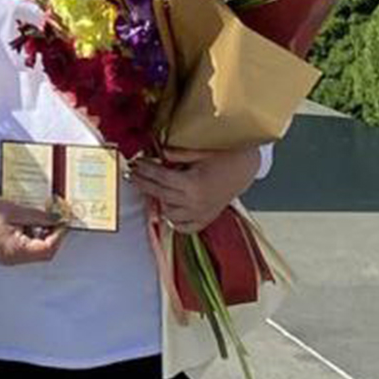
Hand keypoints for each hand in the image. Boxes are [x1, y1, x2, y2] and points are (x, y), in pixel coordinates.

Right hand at [0, 192, 66, 265]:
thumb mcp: (15, 210)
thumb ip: (39, 216)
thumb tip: (57, 219)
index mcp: (14, 251)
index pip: (47, 249)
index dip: (59, 235)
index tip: (63, 220)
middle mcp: (12, 259)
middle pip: (42, 253)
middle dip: (51, 235)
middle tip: (54, 218)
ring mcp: (8, 257)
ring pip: (35, 250)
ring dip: (41, 234)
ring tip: (39, 216)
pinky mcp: (5, 251)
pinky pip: (25, 247)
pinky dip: (31, 235)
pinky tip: (27, 220)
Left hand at [132, 147, 259, 233]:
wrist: (247, 167)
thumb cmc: (225, 155)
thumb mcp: (200, 151)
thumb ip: (178, 154)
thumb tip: (159, 152)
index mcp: (193, 184)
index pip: (161, 178)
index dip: (146, 170)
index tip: (135, 163)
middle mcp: (196, 202)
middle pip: (160, 195)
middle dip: (144, 184)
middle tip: (132, 174)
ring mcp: (202, 213)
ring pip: (170, 213)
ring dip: (159, 202)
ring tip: (150, 188)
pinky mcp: (207, 218)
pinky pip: (186, 227)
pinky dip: (175, 221)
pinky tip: (168, 209)